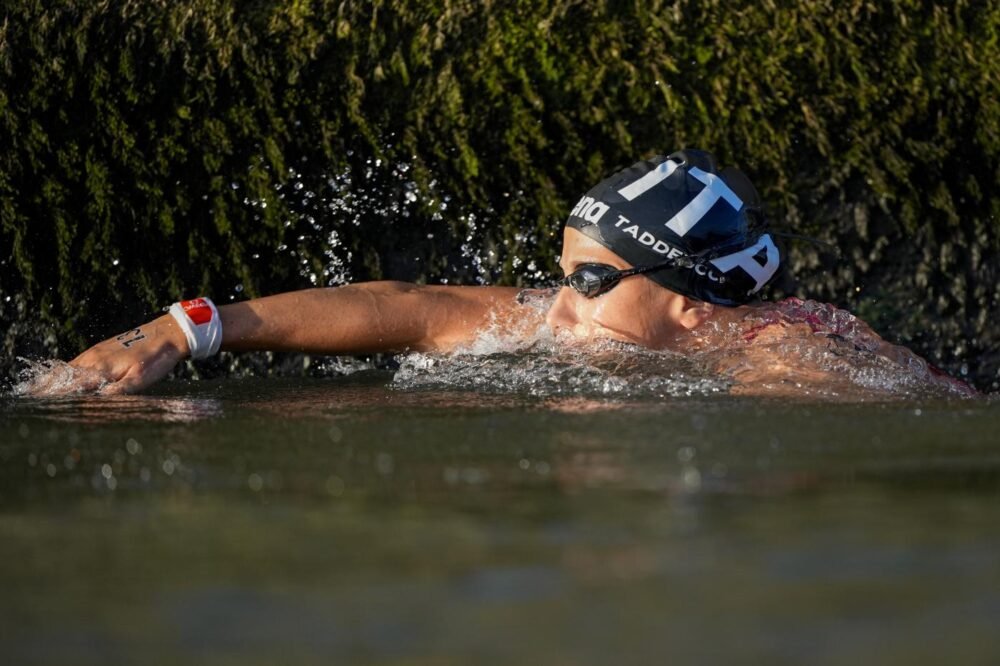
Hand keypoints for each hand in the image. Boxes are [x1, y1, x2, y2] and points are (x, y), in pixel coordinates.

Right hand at [29, 315, 188, 394]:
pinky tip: (61, 376)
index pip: (72, 386)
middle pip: (64, 376)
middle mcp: (93, 359)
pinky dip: (65, 371)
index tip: (45, 406)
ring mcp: (96, 352)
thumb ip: (118, 391)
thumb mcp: (141, 379)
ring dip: (54, 379)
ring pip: (68, 368)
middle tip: (34, 399)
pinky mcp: (101, 349)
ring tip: (40, 391)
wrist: (167, 333)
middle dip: (48, 388)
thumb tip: (96, 403)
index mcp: (101, 368)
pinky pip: (77, 362)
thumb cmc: (156, 359)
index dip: (58, 398)